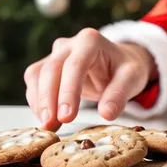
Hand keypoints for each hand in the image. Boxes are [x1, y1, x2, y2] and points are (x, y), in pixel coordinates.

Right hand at [24, 28, 156, 130]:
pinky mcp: (46, 66)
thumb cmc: (124, 68)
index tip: (67, 117)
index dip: (68, 91)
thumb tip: (106, 114)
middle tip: (52, 125)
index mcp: (90, 41)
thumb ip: (119, 95)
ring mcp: (54, 54)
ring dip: (39, 102)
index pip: (75, 65)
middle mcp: (68, 44)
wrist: (116, 62)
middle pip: (51, 69)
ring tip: (48, 126)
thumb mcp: (131, 78)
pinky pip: (34, 82)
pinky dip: (37, 101)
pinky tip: (47, 119)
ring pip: (37, 75)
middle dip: (49, 99)